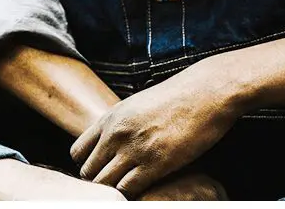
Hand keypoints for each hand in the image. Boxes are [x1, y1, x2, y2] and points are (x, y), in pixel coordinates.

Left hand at [70, 58, 242, 196]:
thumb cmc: (178, 97)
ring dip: (115, 190)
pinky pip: (128, 190)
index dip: (88, 164)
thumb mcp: (139, 104)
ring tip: (131, 186)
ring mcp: (135, 148)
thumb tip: (109, 144)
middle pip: (88, 173)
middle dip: (100, 181)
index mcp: (112, 117)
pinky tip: (145, 188)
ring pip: (104, 185)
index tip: (104, 168)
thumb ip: (120, 124)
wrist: (207, 91)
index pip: (77, 152)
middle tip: (118, 182)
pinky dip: (132, 194)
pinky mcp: (156, 163)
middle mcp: (118, 133)